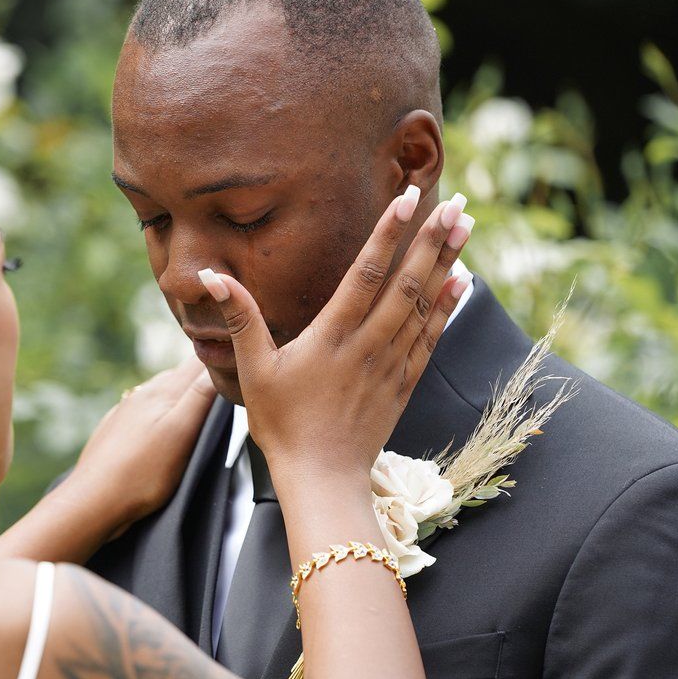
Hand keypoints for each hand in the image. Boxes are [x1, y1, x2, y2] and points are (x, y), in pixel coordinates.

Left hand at [68, 357, 217, 528]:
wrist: (94, 501)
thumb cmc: (140, 474)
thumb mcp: (180, 433)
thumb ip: (199, 397)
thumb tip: (215, 367)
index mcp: (161, 392)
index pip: (196, 363)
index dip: (218, 361)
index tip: (235, 368)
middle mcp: (141, 395)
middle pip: (179, 375)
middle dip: (201, 377)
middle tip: (223, 385)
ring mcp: (125, 412)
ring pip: (160, 392)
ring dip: (179, 394)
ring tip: (196, 404)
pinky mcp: (116, 430)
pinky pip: (143, 411)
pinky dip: (158, 412)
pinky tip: (161, 426)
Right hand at [198, 187, 472, 503]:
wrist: (322, 480)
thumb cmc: (282, 425)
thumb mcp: (253, 370)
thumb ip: (240, 317)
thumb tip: (211, 277)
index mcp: (331, 336)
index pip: (366, 273)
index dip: (389, 233)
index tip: (408, 198)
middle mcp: (368, 345)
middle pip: (407, 282)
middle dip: (433, 239)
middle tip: (457, 201)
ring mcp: (391, 364)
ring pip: (424, 304)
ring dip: (447, 263)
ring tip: (466, 226)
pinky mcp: (403, 383)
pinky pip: (430, 337)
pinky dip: (447, 307)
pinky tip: (461, 281)